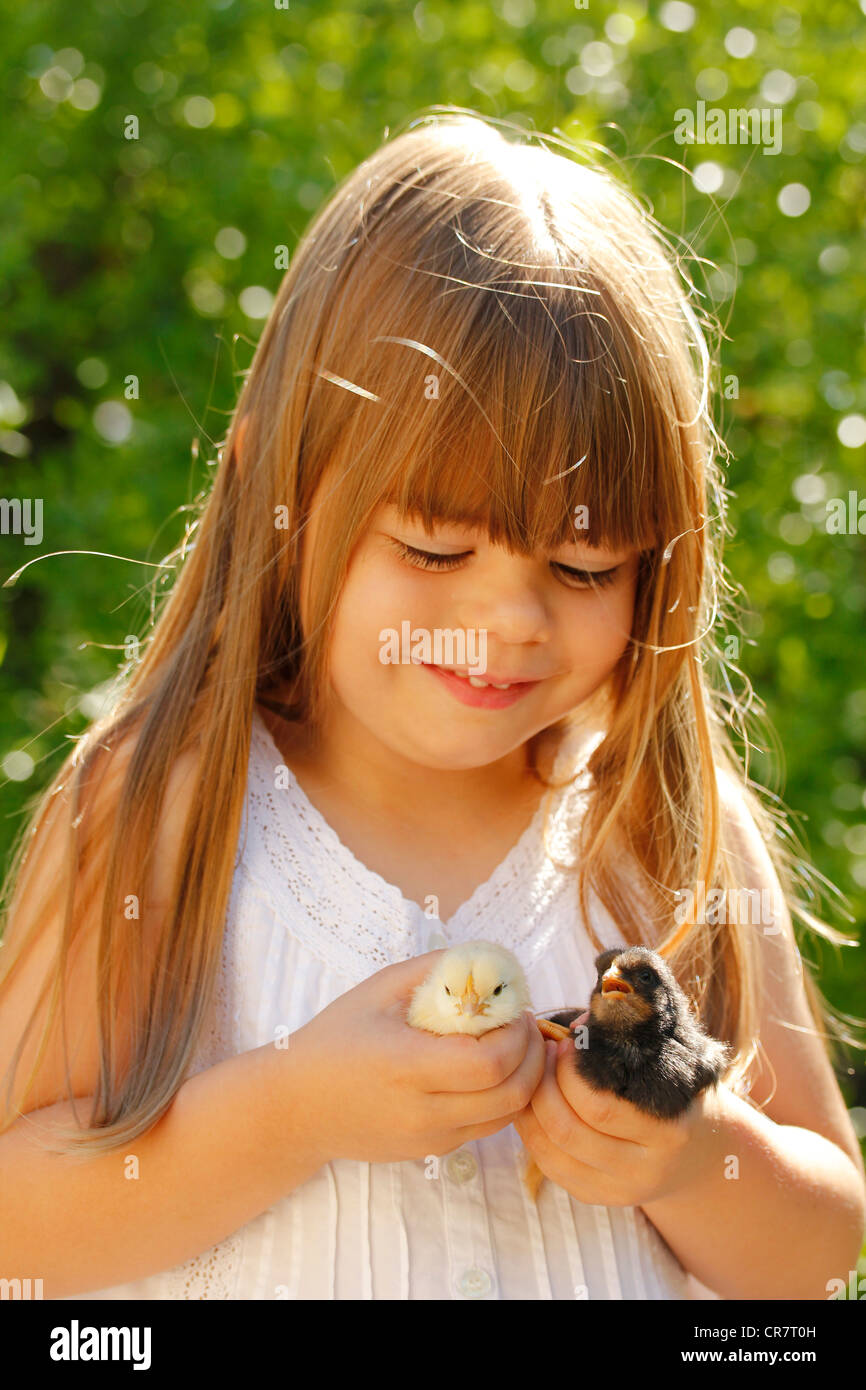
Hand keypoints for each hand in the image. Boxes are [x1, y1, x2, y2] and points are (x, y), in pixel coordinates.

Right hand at [286, 951, 545, 1165]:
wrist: (296, 1106)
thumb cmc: (335, 1038)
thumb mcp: (379, 990)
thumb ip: (436, 969)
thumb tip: (488, 958)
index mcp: (406, 1065)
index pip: (490, 1062)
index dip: (517, 1035)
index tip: (515, 1008)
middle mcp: (422, 1111)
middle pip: (510, 1094)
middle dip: (533, 1057)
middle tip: (525, 1025)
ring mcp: (428, 1139)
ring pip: (505, 1117)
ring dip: (524, 1081)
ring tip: (514, 1047)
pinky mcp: (430, 1152)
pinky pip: (484, 1128)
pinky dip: (501, 1099)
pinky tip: (489, 1071)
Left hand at [514, 1036, 726, 1205]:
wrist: (697, 1150)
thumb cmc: (672, 1091)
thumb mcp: (665, 1065)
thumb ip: (627, 1043)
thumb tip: (575, 1024)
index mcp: (668, 1131)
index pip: (599, 1108)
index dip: (568, 1072)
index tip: (563, 1043)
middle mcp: (646, 1169)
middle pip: (569, 1130)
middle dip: (543, 1086)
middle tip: (541, 1055)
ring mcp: (621, 1190)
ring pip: (552, 1152)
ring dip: (531, 1108)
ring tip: (533, 1075)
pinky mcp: (598, 1197)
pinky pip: (550, 1166)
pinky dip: (531, 1131)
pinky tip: (533, 1103)